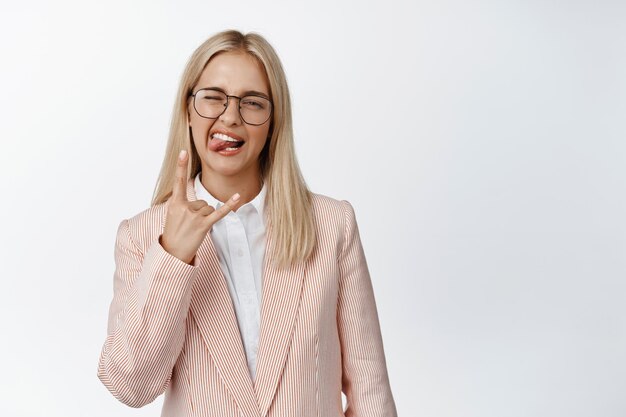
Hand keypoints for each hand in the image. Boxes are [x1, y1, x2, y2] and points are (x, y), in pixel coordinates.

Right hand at [160, 150, 239, 264]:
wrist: (172, 253)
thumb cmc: (174, 233)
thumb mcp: (173, 215)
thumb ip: (183, 204)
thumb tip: (202, 202)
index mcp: (174, 203)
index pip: (178, 181)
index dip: (181, 166)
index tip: (183, 152)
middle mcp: (184, 208)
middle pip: (202, 201)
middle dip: (199, 213)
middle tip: (189, 226)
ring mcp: (194, 216)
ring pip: (209, 208)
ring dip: (205, 218)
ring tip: (194, 229)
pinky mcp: (204, 225)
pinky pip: (219, 213)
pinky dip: (230, 205)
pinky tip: (238, 196)